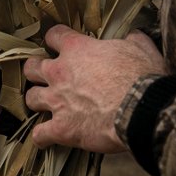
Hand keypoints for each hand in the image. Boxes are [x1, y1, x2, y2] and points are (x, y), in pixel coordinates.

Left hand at [23, 24, 165, 152]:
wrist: (143, 109)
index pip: (54, 36)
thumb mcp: (140, 48)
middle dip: (36, 71)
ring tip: (43, 105)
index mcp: (77, 49)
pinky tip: (45, 139)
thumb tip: (132, 37)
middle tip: (44, 76)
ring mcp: (57, 101)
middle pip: (32, 68)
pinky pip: (39, 134)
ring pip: (31, 98)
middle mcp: (60, 73)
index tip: (57, 44)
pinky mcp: (61, 128)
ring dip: (36, 101)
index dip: (55, 40)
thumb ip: (131, 40)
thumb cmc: (143, 76)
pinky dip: (41, 137)